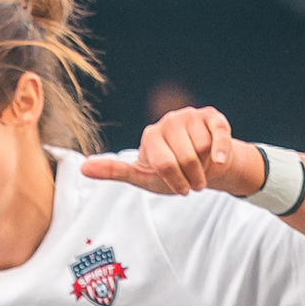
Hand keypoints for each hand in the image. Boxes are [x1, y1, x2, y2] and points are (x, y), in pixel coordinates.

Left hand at [80, 105, 263, 201]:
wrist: (203, 166)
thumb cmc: (171, 173)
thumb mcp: (142, 176)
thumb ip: (114, 171)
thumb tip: (82, 169)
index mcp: (150, 136)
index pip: (163, 164)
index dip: (176, 182)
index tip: (180, 189)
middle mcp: (168, 121)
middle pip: (186, 157)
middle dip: (192, 177)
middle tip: (193, 182)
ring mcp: (190, 116)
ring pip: (203, 147)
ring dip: (206, 166)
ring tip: (202, 167)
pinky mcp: (211, 116)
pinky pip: (219, 133)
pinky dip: (221, 151)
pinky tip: (218, 160)